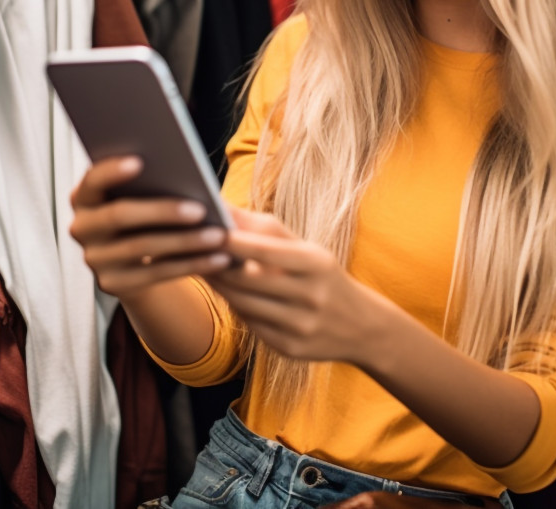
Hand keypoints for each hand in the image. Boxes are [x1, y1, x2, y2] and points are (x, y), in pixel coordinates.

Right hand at [68, 156, 231, 297]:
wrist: (132, 259)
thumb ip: (148, 182)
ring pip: (142, 247)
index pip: (92, 180)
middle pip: (119, 215)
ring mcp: (94, 259)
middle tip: (200, 209)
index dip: (111, 171)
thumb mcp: (139, 195)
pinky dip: (191, 265)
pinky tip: (218, 259)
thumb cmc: (143, 211)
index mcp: (84, 197)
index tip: (140, 161)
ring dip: (185, 241)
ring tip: (218, 235)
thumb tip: (186, 172)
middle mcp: (81, 228)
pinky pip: (155, 274)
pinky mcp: (112, 284)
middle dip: (162, 211)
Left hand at [206, 207, 393, 364]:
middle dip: (218, 265)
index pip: (268, 251)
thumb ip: (265, 229)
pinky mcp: (289, 348)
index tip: (209, 230)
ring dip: (220, 287)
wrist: (362, 326)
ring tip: (202, 268)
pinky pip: (251, 325)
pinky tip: (225, 294)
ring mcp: (301, 326)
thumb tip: (225, 208)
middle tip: (193, 250)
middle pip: (249, 281)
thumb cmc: (323, 277)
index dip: (235, 241)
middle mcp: (311, 296)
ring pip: (245, 305)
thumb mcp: (306, 249)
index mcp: (317, 264)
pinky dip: (235, 308)